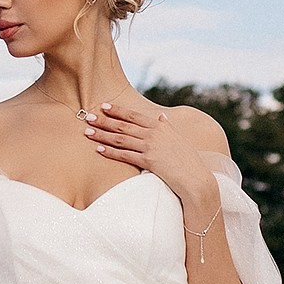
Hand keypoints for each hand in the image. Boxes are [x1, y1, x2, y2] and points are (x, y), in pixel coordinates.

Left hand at [82, 100, 219, 220]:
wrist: (195, 178)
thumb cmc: (188, 160)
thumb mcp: (179, 139)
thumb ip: (168, 127)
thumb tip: (161, 117)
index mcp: (161, 126)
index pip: (135, 116)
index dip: (118, 110)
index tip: (104, 106)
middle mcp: (154, 134)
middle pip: (124, 126)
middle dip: (104, 120)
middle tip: (88, 117)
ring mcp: (151, 147)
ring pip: (121, 139)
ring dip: (102, 135)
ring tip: (87, 132)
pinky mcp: (148, 161)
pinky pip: (124, 155)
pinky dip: (110, 151)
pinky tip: (98, 149)